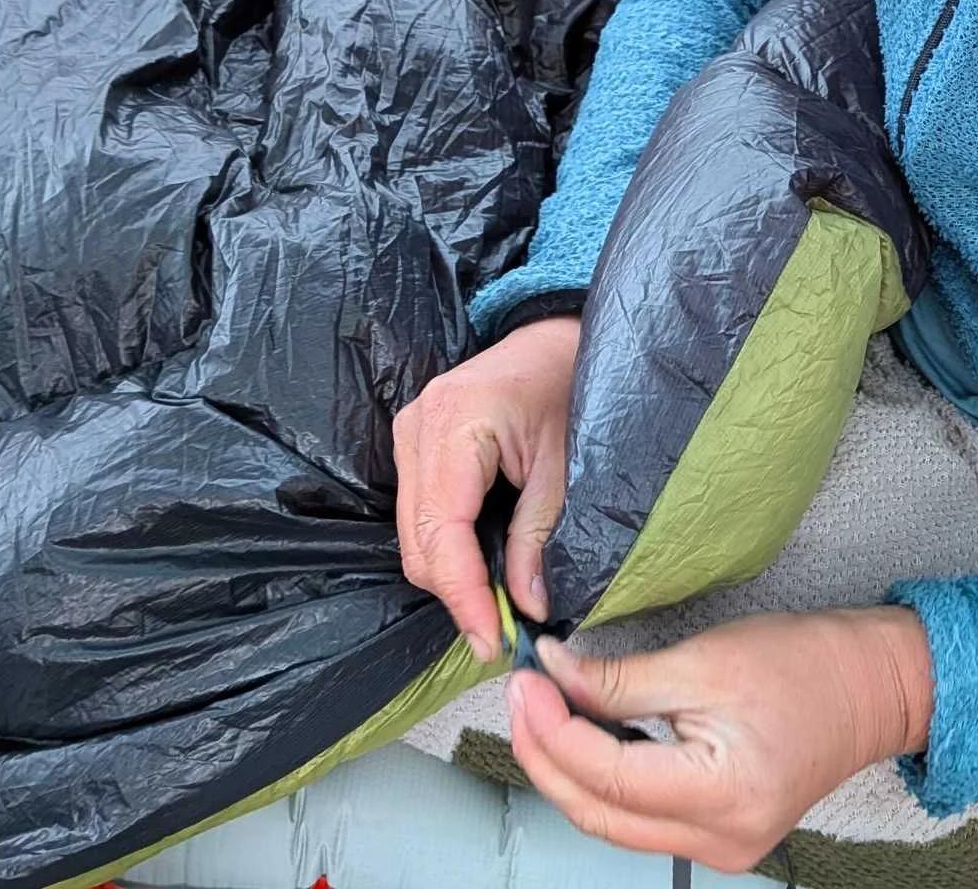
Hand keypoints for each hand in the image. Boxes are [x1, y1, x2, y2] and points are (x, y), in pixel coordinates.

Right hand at [392, 314, 580, 660]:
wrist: (556, 339)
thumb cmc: (569, 386)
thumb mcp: (566, 466)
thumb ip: (541, 536)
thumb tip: (528, 606)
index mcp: (455, 421)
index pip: (442, 530)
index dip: (463, 594)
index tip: (489, 639)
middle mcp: (418, 426)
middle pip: (418, 541)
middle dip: (456, 592)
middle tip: (499, 632)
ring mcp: (409, 432)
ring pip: (412, 534)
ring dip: (450, 575)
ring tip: (495, 605)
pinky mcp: (414, 443)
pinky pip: (418, 514)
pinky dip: (446, 547)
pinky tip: (481, 564)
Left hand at [506, 607, 934, 873]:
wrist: (872, 689)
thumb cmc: (806, 665)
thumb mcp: (705, 661)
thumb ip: (621, 680)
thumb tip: (553, 676)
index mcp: (722, 795)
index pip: (606, 774)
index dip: (553, 729)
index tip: (525, 682)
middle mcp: (720, 839)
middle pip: (598, 812)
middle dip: (545, 754)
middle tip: (519, 695)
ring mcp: (720, 847)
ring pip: (613, 823)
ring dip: (568, 770)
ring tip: (540, 711)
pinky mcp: (718, 836)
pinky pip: (640, 819)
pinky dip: (604, 780)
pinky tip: (583, 738)